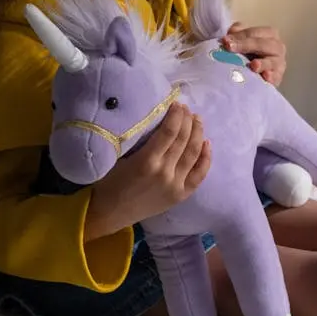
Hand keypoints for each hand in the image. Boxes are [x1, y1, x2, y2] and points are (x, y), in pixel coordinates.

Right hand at [85, 102, 210, 239]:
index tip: (176, 103)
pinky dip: (206, 157)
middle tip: (187, 109)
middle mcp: (164, 172)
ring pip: (193, 153)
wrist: (110, 213)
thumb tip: (157, 119)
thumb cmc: (109, 181)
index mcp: (146, 161)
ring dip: (198, 133)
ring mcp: (175, 185)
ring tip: (197, 120)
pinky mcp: (181, 195)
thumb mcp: (119, 156)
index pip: (169, 131)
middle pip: (183, 139)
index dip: (176, 115)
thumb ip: (140, 140)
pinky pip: (199, 174)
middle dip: (188, 120)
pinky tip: (207, 143)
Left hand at [222, 23, 286, 85]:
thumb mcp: (241, 40)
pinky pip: (276, 77)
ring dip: (263, 63)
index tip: (225, 41)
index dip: (239, 36)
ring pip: (272, 61)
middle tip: (230, 48)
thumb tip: (229, 37)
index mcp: (269, 34)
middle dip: (247, 45)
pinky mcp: (278, 77)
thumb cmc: (248, 53)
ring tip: (254, 65)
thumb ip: (236, 34)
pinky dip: (272, 77)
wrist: (255, 72)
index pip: (254, 33)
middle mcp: (277, 46)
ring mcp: (279, 63)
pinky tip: (266, 76)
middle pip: (263, 44)